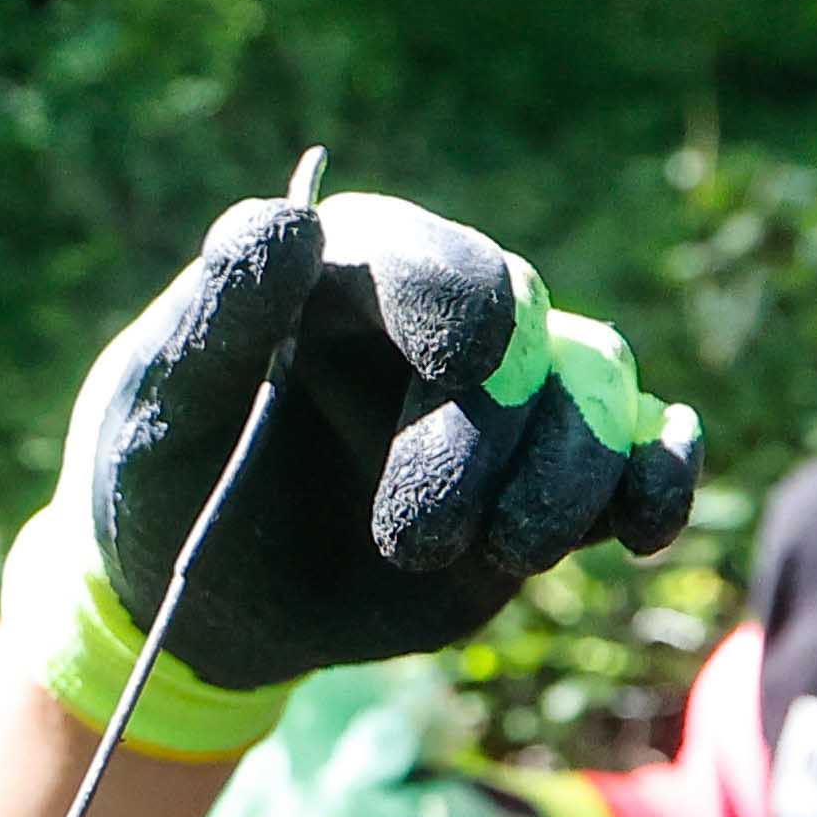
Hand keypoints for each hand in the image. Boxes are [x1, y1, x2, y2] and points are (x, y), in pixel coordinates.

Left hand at [6, 188, 699, 753]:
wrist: (203, 596)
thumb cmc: (162, 480)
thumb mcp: (157, 406)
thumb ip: (216, 318)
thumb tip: (283, 220)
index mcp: (342, 275)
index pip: (419, 255)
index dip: (452, 296)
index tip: (461, 365)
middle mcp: (436, 322)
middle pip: (522, 333)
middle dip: (486, 439)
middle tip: (413, 540)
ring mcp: (501, 401)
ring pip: (594, 387)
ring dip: (570, 476)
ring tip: (506, 555)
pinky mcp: (539, 480)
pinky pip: (637, 453)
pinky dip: (659, 477)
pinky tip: (644, 523)